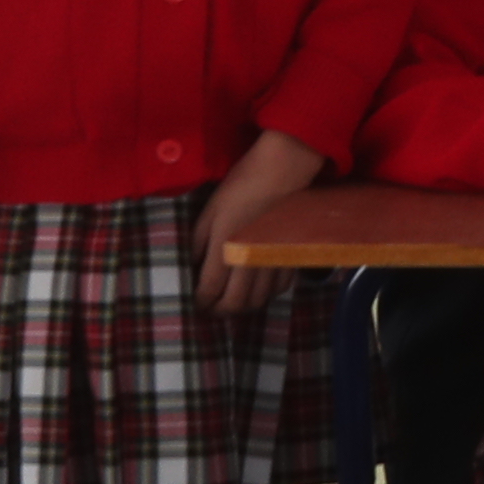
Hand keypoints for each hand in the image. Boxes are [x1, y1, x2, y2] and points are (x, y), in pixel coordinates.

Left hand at [192, 128, 324, 313]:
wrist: (281, 172)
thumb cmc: (240, 187)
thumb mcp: (210, 211)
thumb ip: (198, 242)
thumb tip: (193, 266)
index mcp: (225, 250)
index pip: (210, 290)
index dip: (202, 301)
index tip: (197, 303)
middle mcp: (249, 263)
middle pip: (236, 303)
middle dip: (221, 310)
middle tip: (213, 308)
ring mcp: (272, 263)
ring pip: (258, 300)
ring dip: (243, 306)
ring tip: (233, 301)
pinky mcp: (290, 258)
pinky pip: (279, 288)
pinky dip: (266, 294)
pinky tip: (258, 287)